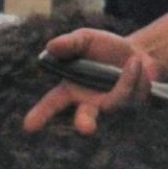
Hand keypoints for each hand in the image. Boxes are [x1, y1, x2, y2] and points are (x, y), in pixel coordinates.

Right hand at [22, 28, 161, 134]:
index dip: (40, 115)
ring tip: (133, 60)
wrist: (139, 53)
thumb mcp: (86, 39)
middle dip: (84, 124)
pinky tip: (138, 65)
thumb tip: (50, 47)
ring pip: (116, 101)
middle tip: (85, 129)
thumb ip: (70, 43)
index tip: (28, 126)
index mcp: (71, 89)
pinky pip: (134, 95)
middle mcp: (89, 104)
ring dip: (126, 79)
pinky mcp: (130, 109)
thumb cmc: (105, 49)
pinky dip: (137, 75)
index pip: (52, 104)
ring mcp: (110, 109)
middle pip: (84, 119)